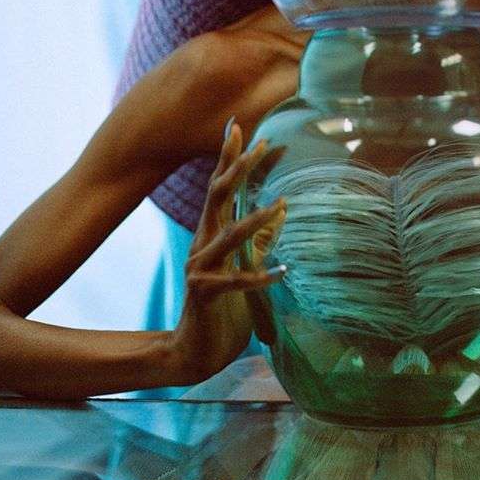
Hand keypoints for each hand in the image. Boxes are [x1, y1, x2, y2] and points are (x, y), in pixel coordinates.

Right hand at [168, 120, 286, 384]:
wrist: (196, 353)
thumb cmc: (224, 308)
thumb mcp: (245, 267)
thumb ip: (260, 241)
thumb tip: (282, 206)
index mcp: (210, 234)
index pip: (219, 187)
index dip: (228, 157)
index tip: (238, 126)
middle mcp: (202, 245)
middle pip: (218, 198)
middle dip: (237, 170)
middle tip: (259, 143)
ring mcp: (200, 269)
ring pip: (228, 237)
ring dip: (255, 220)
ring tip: (279, 205)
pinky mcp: (205, 295)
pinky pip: (236, 281)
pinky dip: (261, 275)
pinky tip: (283, 269)